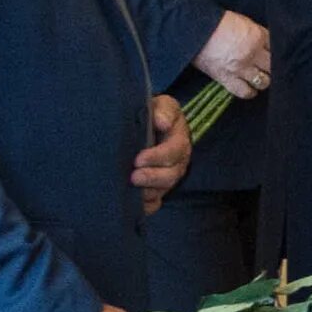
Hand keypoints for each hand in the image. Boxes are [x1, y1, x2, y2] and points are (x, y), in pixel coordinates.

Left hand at [132, 95, 189, 214]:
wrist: (146, 125)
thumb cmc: (153, 114)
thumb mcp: (162, 105)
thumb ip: (164, 110)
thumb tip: (162, 122)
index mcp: (179, 139)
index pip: (174, 150)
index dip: (158, 157)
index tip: (138, 159)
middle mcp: (177, 161)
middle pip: (171, 175)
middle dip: (152, 177)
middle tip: (134, 177)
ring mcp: (168, 177)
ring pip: (163, 190)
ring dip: (148, 192)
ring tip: (132, 189)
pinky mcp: (159, 189)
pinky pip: (156, 202)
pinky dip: (146, 206)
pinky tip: (134, 205)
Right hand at [193, 9, 271, 98]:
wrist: (194, 30)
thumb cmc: (216, 22)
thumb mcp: (242, 21)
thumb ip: (256, 33)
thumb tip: (265, 44)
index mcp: (257, 35)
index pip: (276, 47)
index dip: (276, 51)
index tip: (273, 54)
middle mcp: (252, 53)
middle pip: (273, 66)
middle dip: (273, 67)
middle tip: (269, 67)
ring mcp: (241, 68)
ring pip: (263, 81)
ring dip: (263, 80)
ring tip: (260, 78)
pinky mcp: (228, 79)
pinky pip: (245, 92)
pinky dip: (250, 92)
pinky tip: (251, 89)